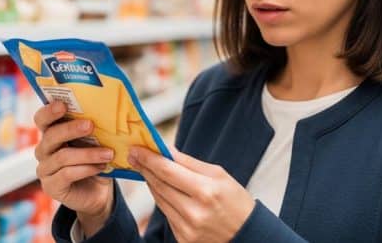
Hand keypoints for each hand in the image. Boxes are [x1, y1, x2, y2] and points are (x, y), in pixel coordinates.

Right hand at [34, 101, 114, 235]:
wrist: (97, 192)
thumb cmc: (94, 160)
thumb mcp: (95, 142)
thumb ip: (93, 129)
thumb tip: (107, 111)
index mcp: (51, 133)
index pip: (42, 119)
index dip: (49, 111)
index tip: (63, 104)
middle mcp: (43, 150)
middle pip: (50, 136)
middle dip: (70, 129)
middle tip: (90, 125)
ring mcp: (44, 169)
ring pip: (62, 156)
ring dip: (88, 154)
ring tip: (108, 153)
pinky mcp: (51, 186)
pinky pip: (67, 174)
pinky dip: (86, 169)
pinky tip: (101, 167)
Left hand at [128, 146, 254, 242]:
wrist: (247, 235)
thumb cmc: (235, 200)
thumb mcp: (218, 174)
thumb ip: (188, 162)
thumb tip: (165, 148)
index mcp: (206, 192)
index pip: (168, 171)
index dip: (149, 158)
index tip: (137, 148)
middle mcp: (194, 213)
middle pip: (160, 185)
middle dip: (145, 168)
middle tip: (134, 154)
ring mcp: (187, 229)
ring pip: (159, 199)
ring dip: (151, 182)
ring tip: (145, 168)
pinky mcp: (183, 239)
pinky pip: (166, 213)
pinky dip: (163, 199)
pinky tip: (161, 188)